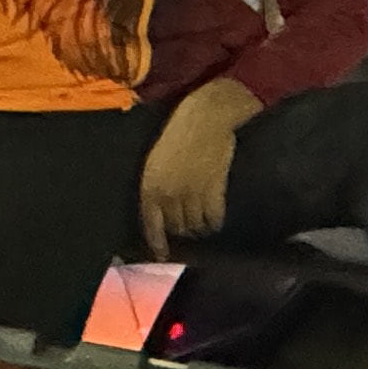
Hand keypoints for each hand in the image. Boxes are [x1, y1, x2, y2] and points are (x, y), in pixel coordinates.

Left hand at [139, 79, 263, 251]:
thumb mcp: (157, 158)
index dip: (158, 243)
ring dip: (200, 228)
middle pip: (177, 227)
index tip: (164, 254)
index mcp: (150, 185)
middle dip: (182, 231)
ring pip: (196, 225)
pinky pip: (215, 217)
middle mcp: (169, 194)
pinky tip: (217, 218)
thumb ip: (157, 185)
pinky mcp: (214, 189)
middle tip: (189, 231)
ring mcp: (192, 193)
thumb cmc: (181, 130)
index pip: (152, 225)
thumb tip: (162, 211)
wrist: (208, 114)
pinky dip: (216, 221)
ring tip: (204, 225)